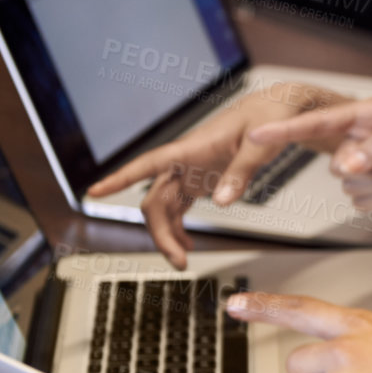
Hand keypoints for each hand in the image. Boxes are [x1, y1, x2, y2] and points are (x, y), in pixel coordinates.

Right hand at [86, 83, 345, 268]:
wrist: (277, 110)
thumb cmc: (269, 117)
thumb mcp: (261, 144)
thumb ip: (241, 172)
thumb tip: (223, 203)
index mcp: (191, 148)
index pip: (148, 163)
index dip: (120, 177)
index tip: (94, 191)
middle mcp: (184, 161)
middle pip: (155, 199)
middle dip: (159, 232)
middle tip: (178, 263)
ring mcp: (190, 172)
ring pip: (164, 207)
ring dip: (167, 235)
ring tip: (183, 260)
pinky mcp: (200, 180)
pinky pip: (179, 208)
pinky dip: (179, 228)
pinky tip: (188, 246)